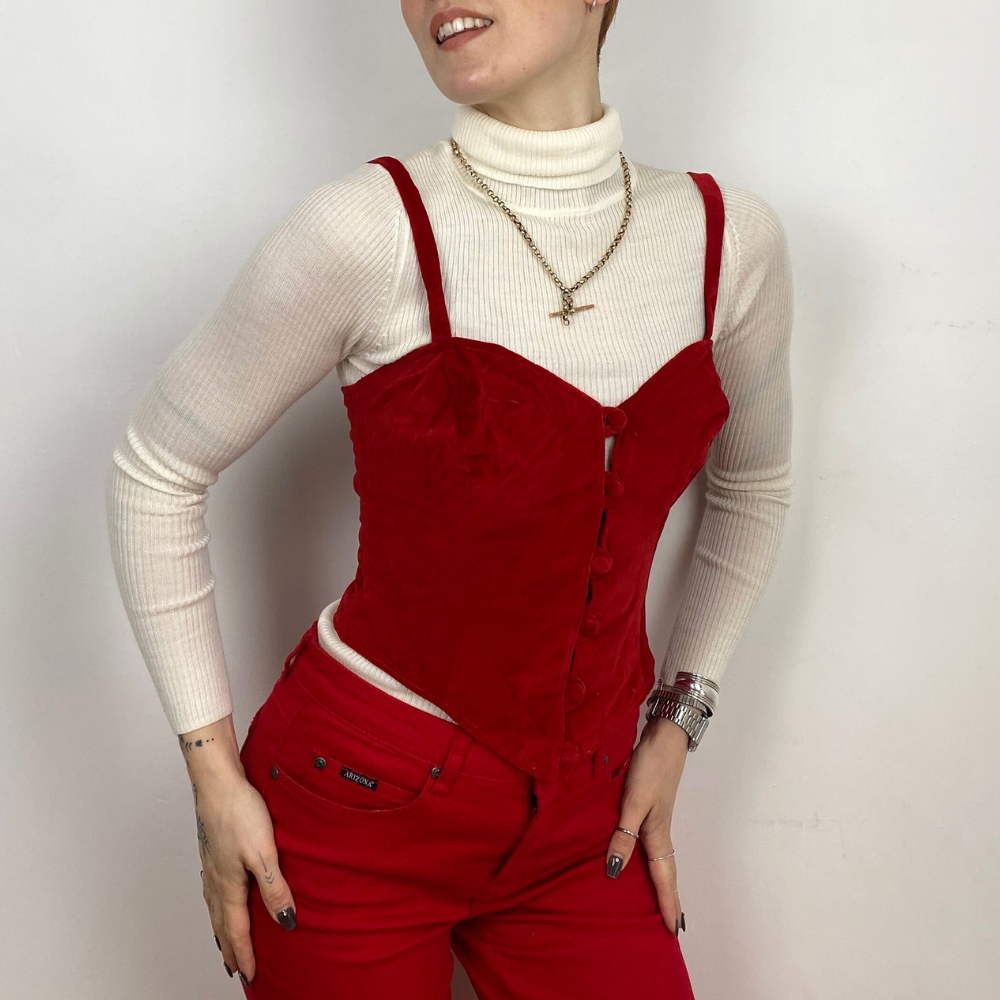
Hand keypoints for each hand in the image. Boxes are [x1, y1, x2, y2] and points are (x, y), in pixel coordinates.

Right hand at [179, 715, 297, 983]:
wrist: (217, 782)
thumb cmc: (240, 813)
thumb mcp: (264, 853)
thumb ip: (275, 888)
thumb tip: (286, 921)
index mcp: (229, 885)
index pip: (238, 929)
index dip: (245, 953)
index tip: (251, 974)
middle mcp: (216, 880)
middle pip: (222, 924)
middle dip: (230, 948)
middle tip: (234, 969)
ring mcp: (211, 865)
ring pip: (215, 908)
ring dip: (222, 929)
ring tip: (225, 942)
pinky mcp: (212, 850)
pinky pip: (213, 890)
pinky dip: (217, 906)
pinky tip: (219, 899)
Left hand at [604, 717, 689, 934]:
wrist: (664, 737)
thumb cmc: (650, 768)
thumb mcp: (634, 801)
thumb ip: (624, 834)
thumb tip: (616, 870)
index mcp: (657, 834)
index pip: (663, 878)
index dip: (667, 904)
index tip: (674, 932)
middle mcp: (660, 831)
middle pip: (667, 873)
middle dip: (671, 900)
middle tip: (675, 927)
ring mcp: (657, 819)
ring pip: (662, 860)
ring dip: (664, 882)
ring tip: (663, 902)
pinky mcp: (651, 807)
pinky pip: (654, 845)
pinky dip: (654, 861)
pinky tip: (643, 859)